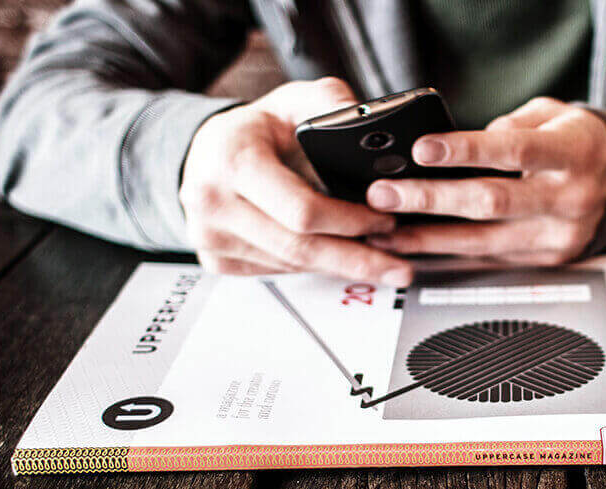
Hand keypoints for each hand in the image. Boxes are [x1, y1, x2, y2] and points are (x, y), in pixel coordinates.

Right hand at [180, 78, 412, 285]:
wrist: (207, 152)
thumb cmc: (255, 129)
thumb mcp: (293, 100)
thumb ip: (331, 103)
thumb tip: (367, 121)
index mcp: (233, 160)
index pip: (302, 210)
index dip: (350, 221)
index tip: (385, 222)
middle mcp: (213, 202)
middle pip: (299, 248)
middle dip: (356, 259)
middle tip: (398, 268)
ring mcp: (210, 236)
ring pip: (291, 264)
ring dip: (338, 265)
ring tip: (378, 261)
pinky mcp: (215, 259)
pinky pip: (276, 271)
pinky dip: (312, 266)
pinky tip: (336, 259)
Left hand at [364, 97, 605, 264]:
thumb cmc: (579, 144)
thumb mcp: (555, 115)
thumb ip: (511, 124)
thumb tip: (458, 142)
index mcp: (575, 153)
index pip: (515, 150)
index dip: (466, 150)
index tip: (422, 149)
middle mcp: (570, 198)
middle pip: (492, 203)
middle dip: (431, 199)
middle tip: (385, 194)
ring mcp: (559, 235)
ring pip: (484, 242)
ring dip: (428, 238)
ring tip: (386, 230)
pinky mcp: (547, 259)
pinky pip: (490, 259)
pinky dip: (450, 254)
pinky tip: (417, 247)